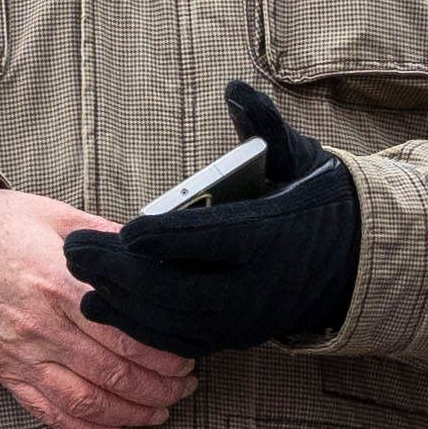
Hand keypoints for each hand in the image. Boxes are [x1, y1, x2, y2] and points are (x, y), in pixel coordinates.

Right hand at [0, 187, 197, 428]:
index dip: (163, 354)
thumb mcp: (59, 218)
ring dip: (131, 413)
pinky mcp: (7, 372)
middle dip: (159, 387)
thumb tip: (154, 257)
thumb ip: (109, 240)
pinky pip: (50, 411)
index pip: (124, 334)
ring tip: (161, 410)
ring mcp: (23, 354)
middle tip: (186, 385)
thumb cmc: (0, 226)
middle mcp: (42, 325)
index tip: (188, 355)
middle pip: (113, 373)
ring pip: (87, 401)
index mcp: (59, 283)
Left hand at [63, 86, 359, 359]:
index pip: (212, 239)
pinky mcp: (237, 338)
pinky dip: (140, 327)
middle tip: (74, 252)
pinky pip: (182, 340)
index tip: (125, 229)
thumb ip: (265, 127)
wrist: (352, 264)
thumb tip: (235, 88)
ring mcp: (248, 320)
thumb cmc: (315, 201)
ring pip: (176, 322)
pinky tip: (104, 307)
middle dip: (122, 274)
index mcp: (274, 236)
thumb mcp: (300, 158)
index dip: (166, 238)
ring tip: (80, 278)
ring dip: (123, 303)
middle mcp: (260, 287)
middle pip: (181, 290)